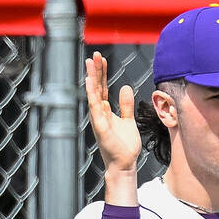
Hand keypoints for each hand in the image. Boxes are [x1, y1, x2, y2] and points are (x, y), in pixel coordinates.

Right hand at [84, 52, 141, 179]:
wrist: (124, 164)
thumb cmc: (124, 145)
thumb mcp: (128, 120)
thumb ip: (126, 105)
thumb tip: (125, 87)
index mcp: (105, 111)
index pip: (102, 88)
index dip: (102, 73)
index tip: (102, 59)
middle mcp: (99, 113)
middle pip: (96, 88)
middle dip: (95, 71)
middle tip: (94, 54)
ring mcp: (98, 120)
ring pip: (93, 95)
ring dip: (91, 79)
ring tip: (90, 63)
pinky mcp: (101, 127)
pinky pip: (95, 108)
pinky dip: (92, 95)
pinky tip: (90, 83)